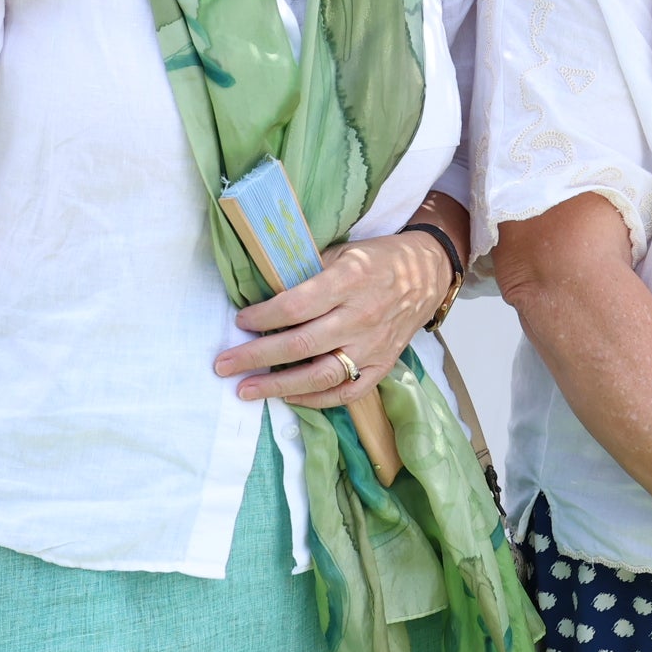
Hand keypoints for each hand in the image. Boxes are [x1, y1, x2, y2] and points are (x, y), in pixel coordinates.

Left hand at [214, 229, 453, 407]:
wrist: (428, 274)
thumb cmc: (378, 260)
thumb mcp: (343, 251)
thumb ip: (307, 273)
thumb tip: (263, 294)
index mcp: (349, 281)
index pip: (295, 305)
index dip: (262, 317)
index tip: (240, 321)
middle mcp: (361, 317)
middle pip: (300, 344)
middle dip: (255, 357)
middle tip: (223, 365)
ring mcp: (373, 346)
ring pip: (321, 375)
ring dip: (278, 386)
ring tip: (246, 390)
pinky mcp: (383, 365)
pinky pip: (347, 392)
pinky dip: (316, 399)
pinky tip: (289, 397)